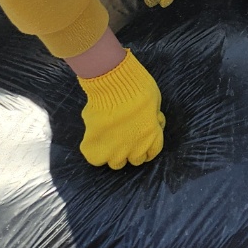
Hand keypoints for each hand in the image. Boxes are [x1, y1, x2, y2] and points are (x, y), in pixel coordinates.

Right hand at [78, 49, 165, 167]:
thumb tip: (147, 120)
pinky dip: (93, 151)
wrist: (114, 84)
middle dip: (131, 149)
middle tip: (123, 135)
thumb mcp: (153, 102)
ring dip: (113, 153)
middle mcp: (135, 149)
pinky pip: (94, 158)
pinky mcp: (96, 148)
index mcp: (152, 137)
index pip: (151, 152)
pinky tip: (94, 139)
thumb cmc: (137, 86)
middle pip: (134, 160)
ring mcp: (115, 151)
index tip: (140, 137)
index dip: (145, 145)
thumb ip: (150, 117)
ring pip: (115, 163)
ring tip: (108, 138)